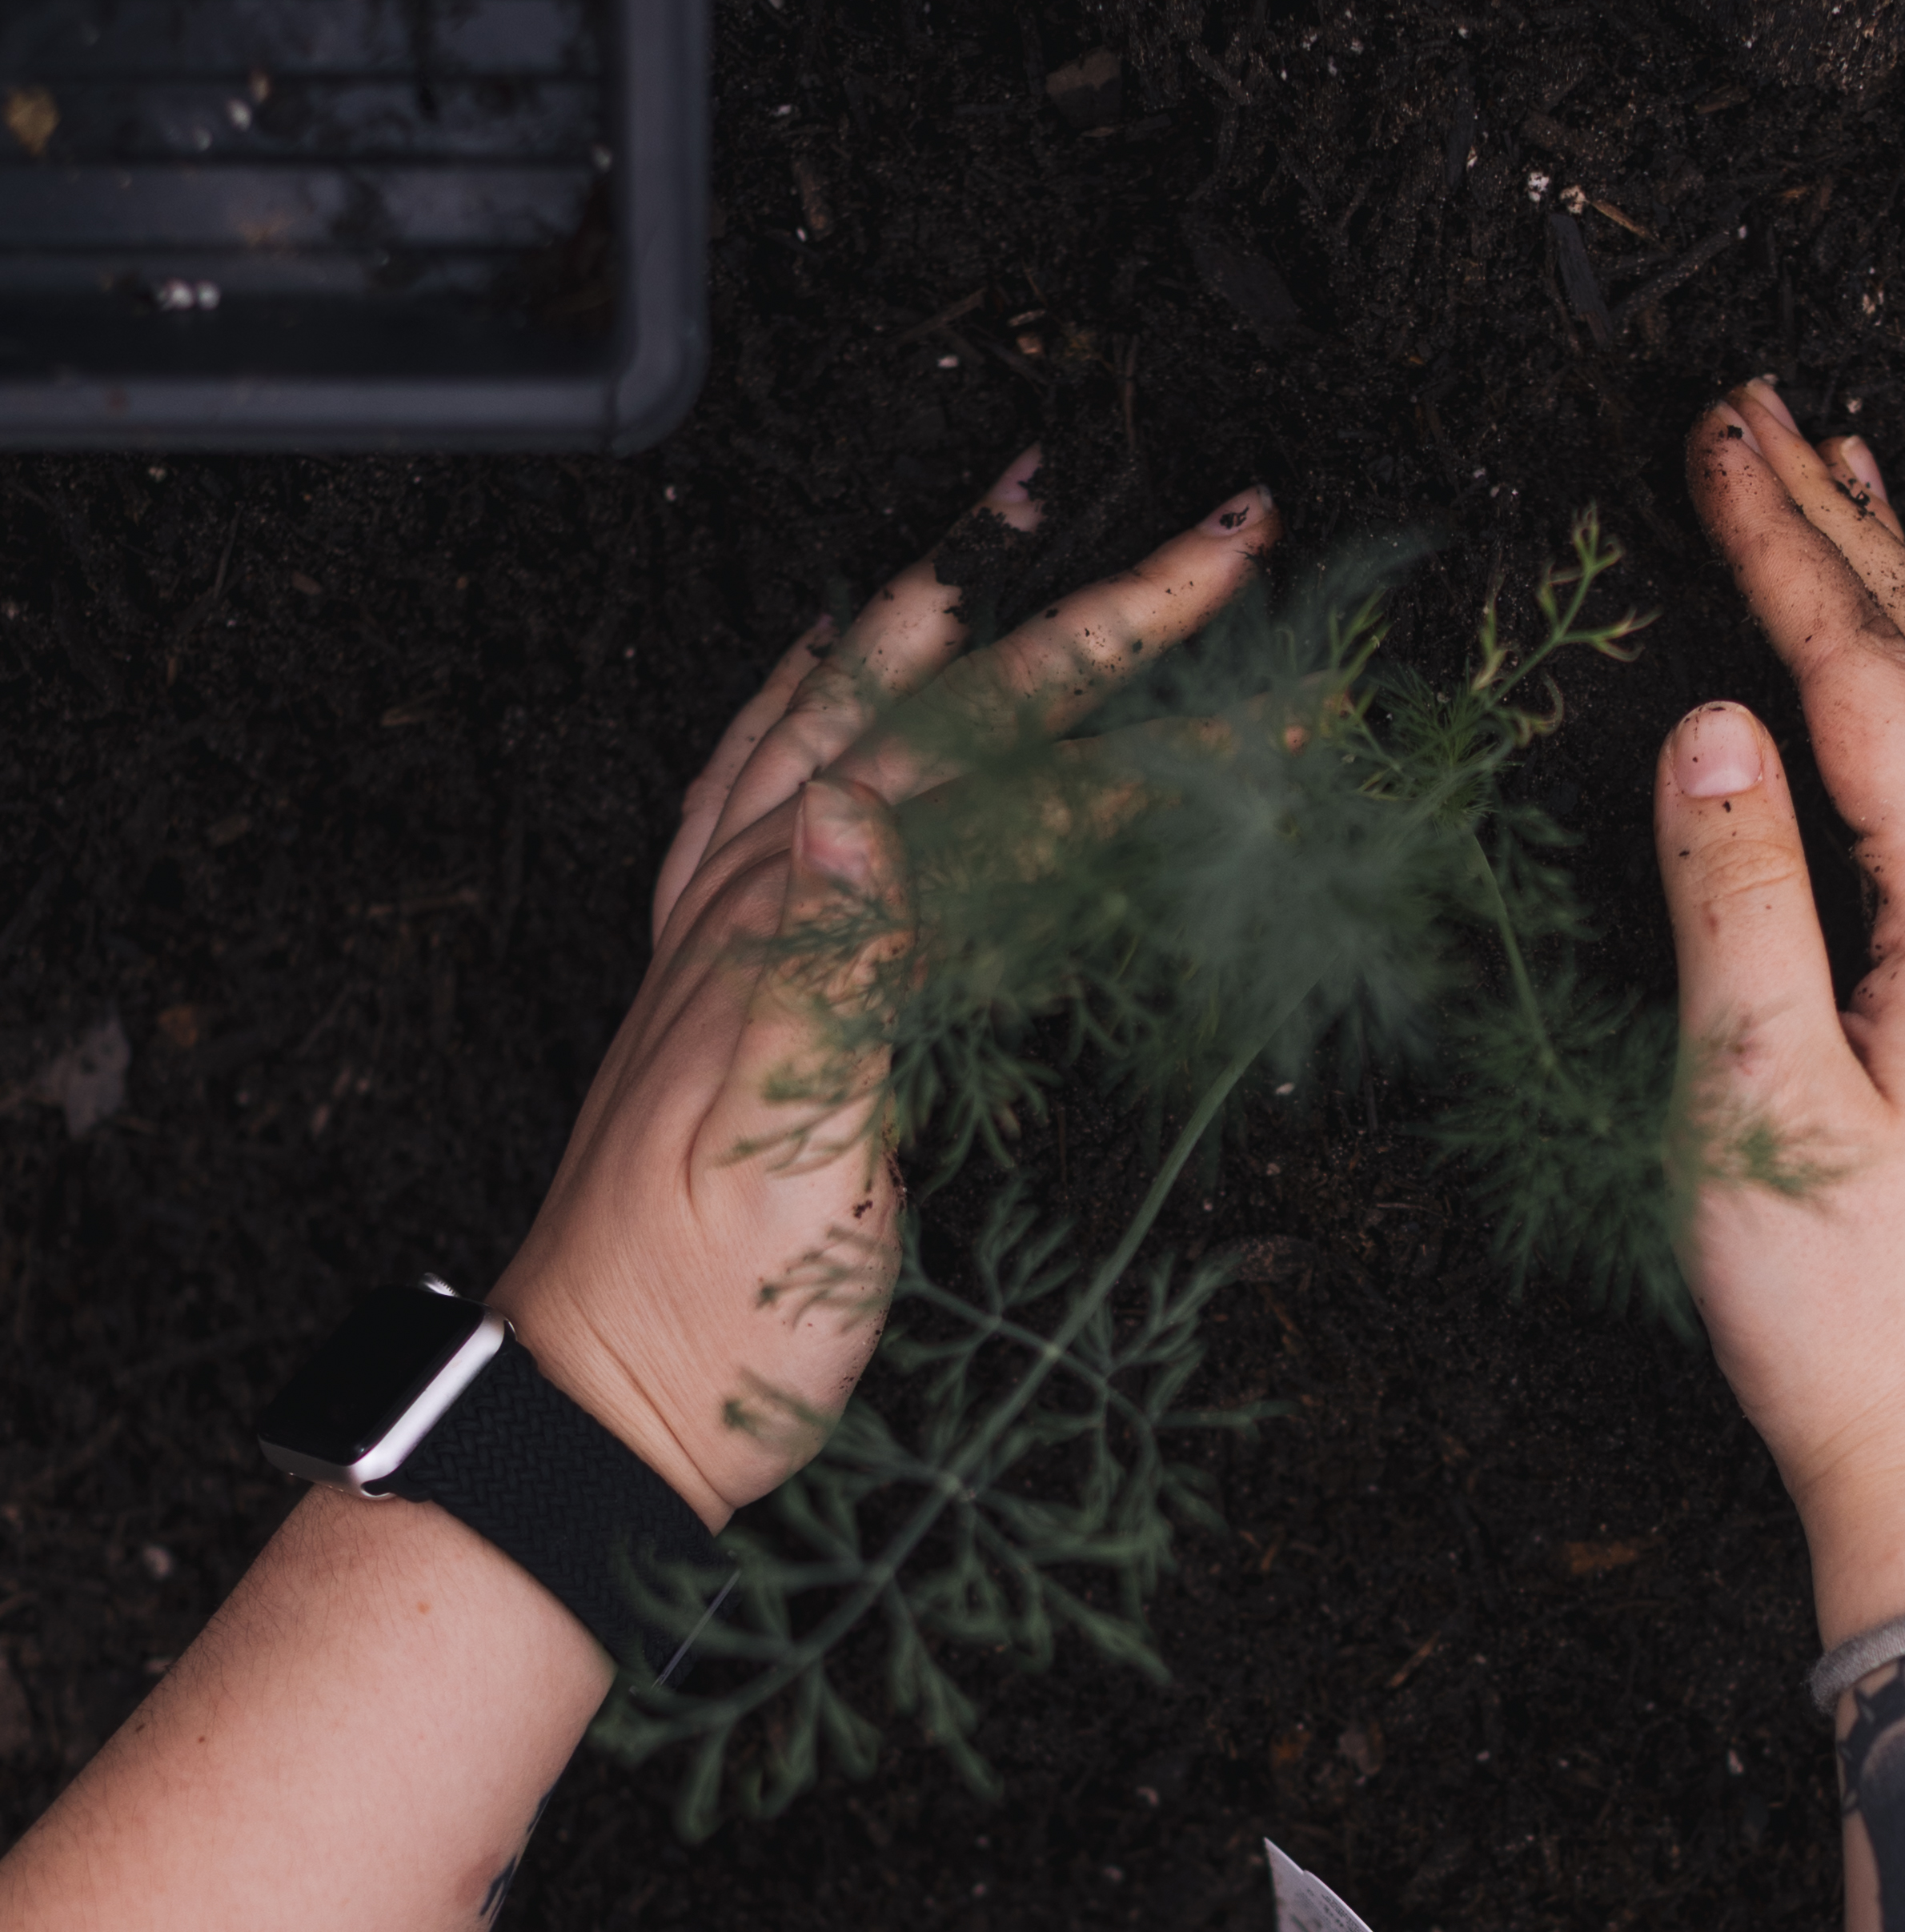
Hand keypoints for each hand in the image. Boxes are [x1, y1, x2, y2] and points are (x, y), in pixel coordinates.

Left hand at [491, 453, 1282, 1524]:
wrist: (596, 1411)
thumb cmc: (708, 1322)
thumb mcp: (788, 1173)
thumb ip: (826, 980)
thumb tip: (858, 814)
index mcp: (797, 938)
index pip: (1012, 798)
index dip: (1157, 746)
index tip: (1280, 714)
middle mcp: (760, 904)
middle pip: (948, 716)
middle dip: (1093, 619)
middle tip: (1220, 546)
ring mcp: (731, 930)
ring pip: (854, 717)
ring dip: (952, 613)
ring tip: (1023, 520)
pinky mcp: (723, 977)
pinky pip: (759, 787)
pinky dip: (813, 706)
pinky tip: (840, 676)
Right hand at [1653, 382, 1904, 1635]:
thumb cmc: (1854, 1309)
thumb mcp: (1756, 1101)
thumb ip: (1735, 899)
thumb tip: (1710, 725)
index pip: (1868, 681)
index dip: (1785, 549)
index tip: (1716, 435)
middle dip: (1848, 530)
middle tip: (1764, 407)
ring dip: (1902, 594)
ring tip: (1844, 482)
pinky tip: (1894, 679)